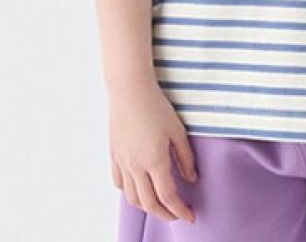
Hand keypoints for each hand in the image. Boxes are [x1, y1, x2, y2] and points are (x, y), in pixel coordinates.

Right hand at [107, 78, 198, 223]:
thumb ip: (185, 157)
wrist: (129, 89)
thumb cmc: (156, 105)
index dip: (180, 211)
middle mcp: (136, 166)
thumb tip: (191, 178)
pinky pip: (119, 183)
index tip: (190, 216)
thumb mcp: (178, 130)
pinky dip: (129, 193)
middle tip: (177, 215)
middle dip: (165, 214)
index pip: (168, 196)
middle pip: (149, 203)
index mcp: (155, 160)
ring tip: (160, 205)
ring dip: (147, 206)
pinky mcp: (114, 155)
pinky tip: (139, 188)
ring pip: (132, 198)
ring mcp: (122, 162)